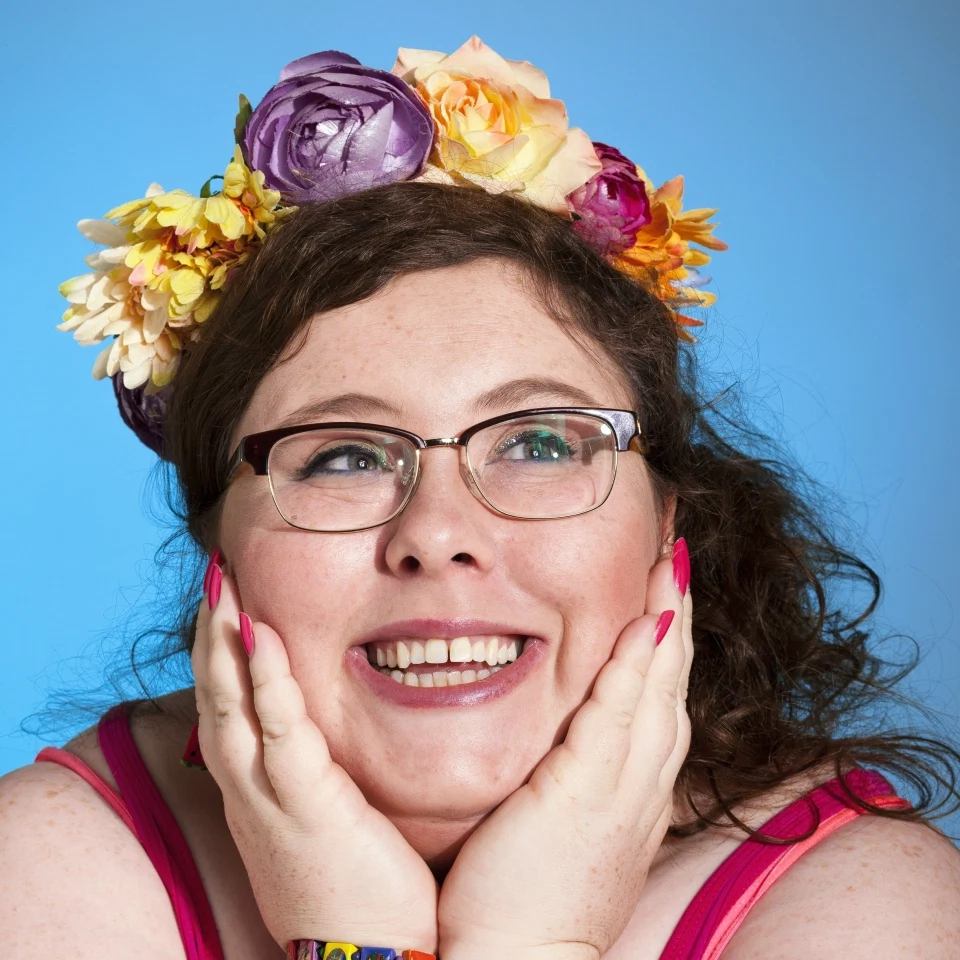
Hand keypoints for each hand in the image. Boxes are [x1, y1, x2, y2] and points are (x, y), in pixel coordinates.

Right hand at [192, 562, 438, 952]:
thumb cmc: (357, 896)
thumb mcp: (321, 832)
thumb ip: (317, 785)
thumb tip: (327, 752)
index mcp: (259, 793)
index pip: (230, 710)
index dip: (224, 656)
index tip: (229, 605)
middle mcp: (251, 790)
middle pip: (216, 696)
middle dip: (211, 634)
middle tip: (215, 575)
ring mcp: (270, 797)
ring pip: (231, 705)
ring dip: (223, 641)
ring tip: (221, 585)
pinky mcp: (306, 804)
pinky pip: (279, 730)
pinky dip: (265, 678)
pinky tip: (262, 634)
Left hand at [437, 546, 692, 959]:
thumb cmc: (533, 898)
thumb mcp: (574, 831)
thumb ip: (583, 782)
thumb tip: (579, 748)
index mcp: (635, 790)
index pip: (659, 699)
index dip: (667, 643)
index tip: (664, 591)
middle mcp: (641, 784)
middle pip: (672, 683)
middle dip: (678, 614)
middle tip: (677, 554)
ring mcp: (621, 789)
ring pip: (657, 689)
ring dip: (667, 620)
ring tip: (670, 561)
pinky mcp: (585, 794)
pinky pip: (618, 717)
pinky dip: (634, 666)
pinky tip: (643, 621)